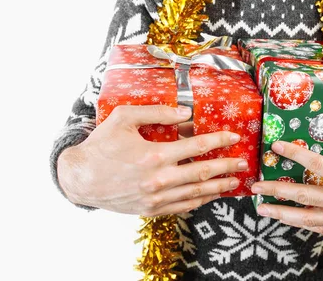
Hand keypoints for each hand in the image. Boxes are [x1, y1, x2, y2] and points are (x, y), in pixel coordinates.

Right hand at [57, 105, 246, 215]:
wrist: (79, 178)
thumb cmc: (101, 145)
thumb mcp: (124, 118)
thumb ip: (157, 112)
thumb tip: (186, 112)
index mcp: (155, 154)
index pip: (198, 146)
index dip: (219, 140)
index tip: (234, 137)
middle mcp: (159, 179)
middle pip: (203, 172)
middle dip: (227, 167)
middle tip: (243, 164)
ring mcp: (156, 197)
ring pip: (196, 193)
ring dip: (218, 187)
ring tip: (234, 183)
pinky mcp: (151, 209)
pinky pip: (182, 206)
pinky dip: (199, 201)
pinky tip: (209, 196)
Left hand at [251, 98, 322, 235]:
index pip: (316, 165)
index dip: (294, 154)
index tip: (276, 147)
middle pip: (304, 196)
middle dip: (276, 190)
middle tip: (255, 186)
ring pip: (308, 220)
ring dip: (283, 214)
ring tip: (263, 209)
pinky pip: (322, 229)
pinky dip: (304, 224)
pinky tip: (292, 220)